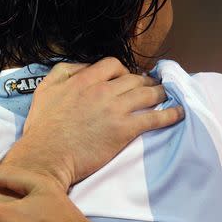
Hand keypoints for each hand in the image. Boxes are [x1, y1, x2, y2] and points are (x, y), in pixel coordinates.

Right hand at [2, 57, 183, 188]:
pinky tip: (178, 113)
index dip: (122, 70)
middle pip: (133, 78)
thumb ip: (62, 72)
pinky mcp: (124, 130)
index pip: (112, 64)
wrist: (46, 156)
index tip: (125, 78)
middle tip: (150, 86)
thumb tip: (82, 67)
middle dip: (145, 81)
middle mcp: (102, 90)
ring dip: (160, 93)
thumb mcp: (44, 90)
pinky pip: (154, 117)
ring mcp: (115, 110)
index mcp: (83, 80)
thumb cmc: (42, 127)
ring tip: (166, 96)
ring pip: (147, 93)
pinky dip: (170, 114)